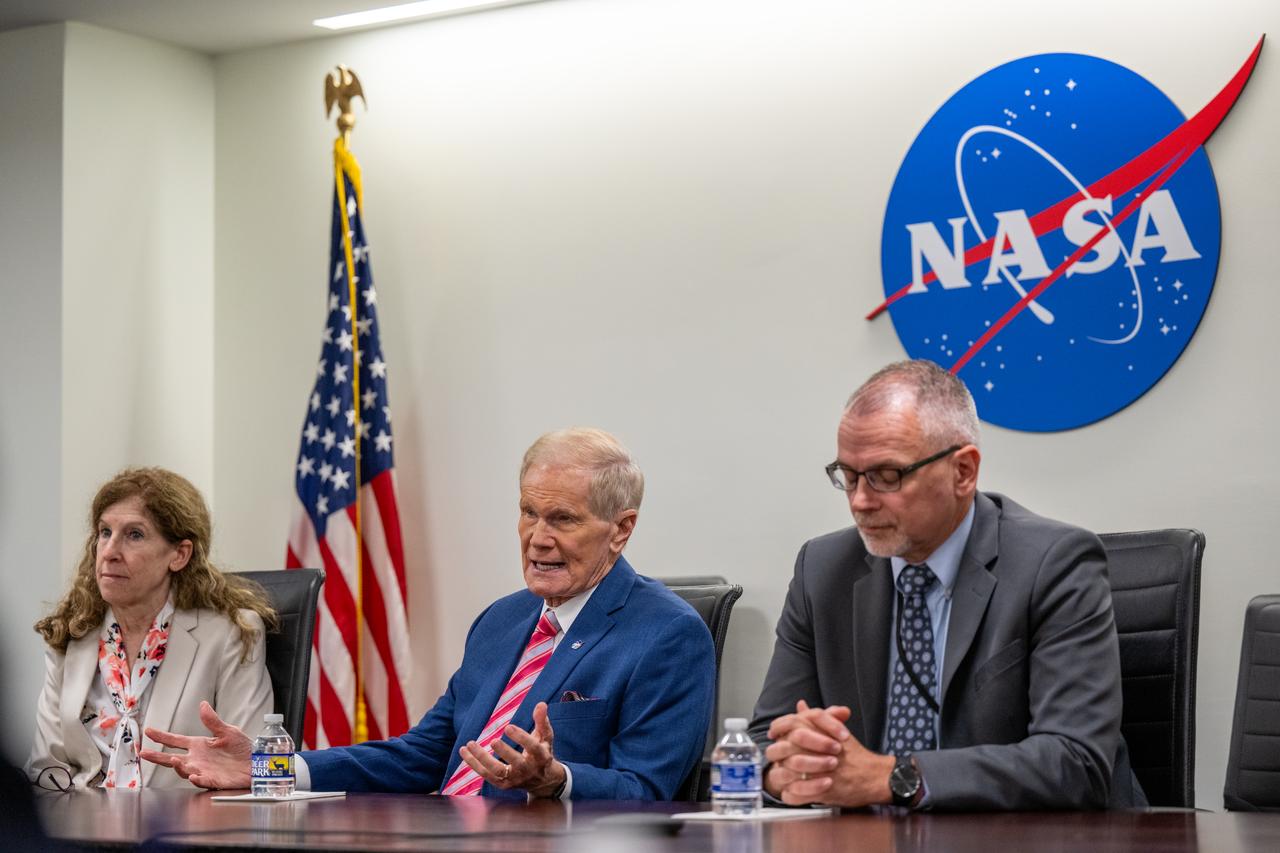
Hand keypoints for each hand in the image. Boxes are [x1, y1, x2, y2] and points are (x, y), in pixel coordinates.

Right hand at [140, 701, 253, 789]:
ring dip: (177, 767)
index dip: (162, 736)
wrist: (256, 762)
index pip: (176, 740)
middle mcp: (197, 758)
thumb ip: (212, 721)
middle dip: (157, 756)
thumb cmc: (242, 747)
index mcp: (199, 745)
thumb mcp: (227, 731)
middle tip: (144, 753)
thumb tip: (202, 704)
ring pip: (184, 770)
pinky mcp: (212, 780)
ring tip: (173, 760)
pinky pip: (201, 781)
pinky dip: (196, 779)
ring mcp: (203, 770)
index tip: (148, 731)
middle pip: (171, 758)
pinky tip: (193, 775)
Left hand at [457, 702, 565, 797]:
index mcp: (541, 756)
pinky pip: (486, 775)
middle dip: (504, 752)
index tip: (509, 727)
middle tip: (493, 740)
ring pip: (497, 771)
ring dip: (482, 759)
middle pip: (516, 762)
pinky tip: (464, 752)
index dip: (521, 738)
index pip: (532, 747)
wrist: (544, 782)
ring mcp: (515, 779)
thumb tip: (541, 704)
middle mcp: (528, 770)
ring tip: (470, 744)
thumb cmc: (543, 753)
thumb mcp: (545, 737)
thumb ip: (542, 721)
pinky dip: (474, 764)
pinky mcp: (503, 784)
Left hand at [765, 700, 895, 806]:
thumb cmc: (855, 754)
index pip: (789, 724)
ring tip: (785, 774)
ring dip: (782, 774)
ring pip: (784, 772)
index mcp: (818, 731)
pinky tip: (791, 791)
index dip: (777, 728)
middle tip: (779, 757)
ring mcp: (816, 772)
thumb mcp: (835, 730)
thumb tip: (800, 705)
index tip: (774, 734)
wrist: (874, 776)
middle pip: (782, 748)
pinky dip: (790, 794)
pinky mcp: (819, 792)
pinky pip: (793, 795)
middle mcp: (814, 750)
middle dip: (778, 753)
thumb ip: (815, 718)